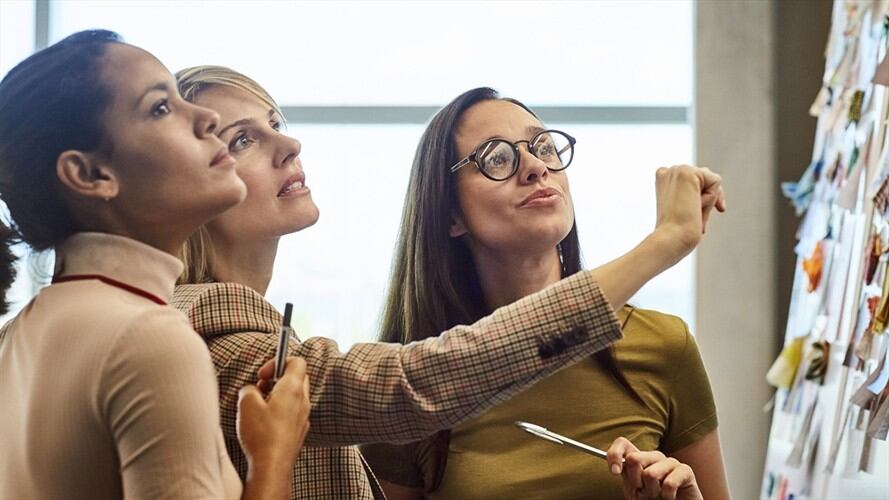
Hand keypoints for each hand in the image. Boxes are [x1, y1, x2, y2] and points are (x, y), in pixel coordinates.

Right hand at [238, 357, 310, 475]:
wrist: (272, 466)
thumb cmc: (262, 435)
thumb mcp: (246, 403)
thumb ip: (248, 389)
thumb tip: (251, 391)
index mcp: (293, 388)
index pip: (297, 361)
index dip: (278, 361)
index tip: (263, 373)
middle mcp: (303, 401)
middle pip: (297, 377)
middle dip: (277, 378)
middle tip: (261, 388)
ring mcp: (303, 417)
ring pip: (294, 396)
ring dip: (277, 396)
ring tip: (260, 407)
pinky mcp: (299, 431)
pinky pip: (292, 413)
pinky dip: (280, 412)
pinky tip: (265, 423)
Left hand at [607, 437, 702, 499]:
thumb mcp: (635, 490)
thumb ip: (627, 476)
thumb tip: (616, 467)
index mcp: (640, 458)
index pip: (622, 444)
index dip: (614, 454)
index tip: (614, 472)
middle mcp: (654, 456)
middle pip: (633, 458)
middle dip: (635, 482)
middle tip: (644, 492)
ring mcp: (670, 462)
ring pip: (650, 474)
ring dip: (652, 492)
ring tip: (658, 496)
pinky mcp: (685, 470)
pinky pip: (669, 483)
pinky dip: (666, 496)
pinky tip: (670, 498)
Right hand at [652, 164, 725, 262]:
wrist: (671, 238)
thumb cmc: (677, 230)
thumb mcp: (684, 206)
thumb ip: (694, 190)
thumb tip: (715, 180)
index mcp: (663, 178)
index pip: (696, 181)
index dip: (702, 197)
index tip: (693, 214)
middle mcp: (669, 170)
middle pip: (706, 179)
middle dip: (707, 200)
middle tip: (692, 217)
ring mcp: (677, 169)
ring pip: (711, 181)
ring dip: (708, 201)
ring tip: (691, 213)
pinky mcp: (688, 172)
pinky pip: (715, 182)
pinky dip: (711, 198)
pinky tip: (694, 207)